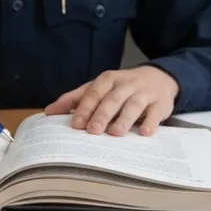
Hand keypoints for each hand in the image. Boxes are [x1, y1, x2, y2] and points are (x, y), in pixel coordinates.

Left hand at [45, 66, 179, 135]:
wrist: (160, 77)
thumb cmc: (123, 87)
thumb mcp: (100, 87)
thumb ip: (76, 98)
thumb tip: (49, 111)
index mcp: (109, 79)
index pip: (95, 93)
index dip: (85, 108)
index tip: (76, 124)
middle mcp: (127, 84)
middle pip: (113, 98)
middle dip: (102, 114)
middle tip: (93, 130)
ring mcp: (145, 93)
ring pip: (134, 104)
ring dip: (124, 119)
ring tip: (115, 133)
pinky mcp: (161, 103)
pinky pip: (155, 113)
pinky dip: (151, 122)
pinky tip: (144, 132)